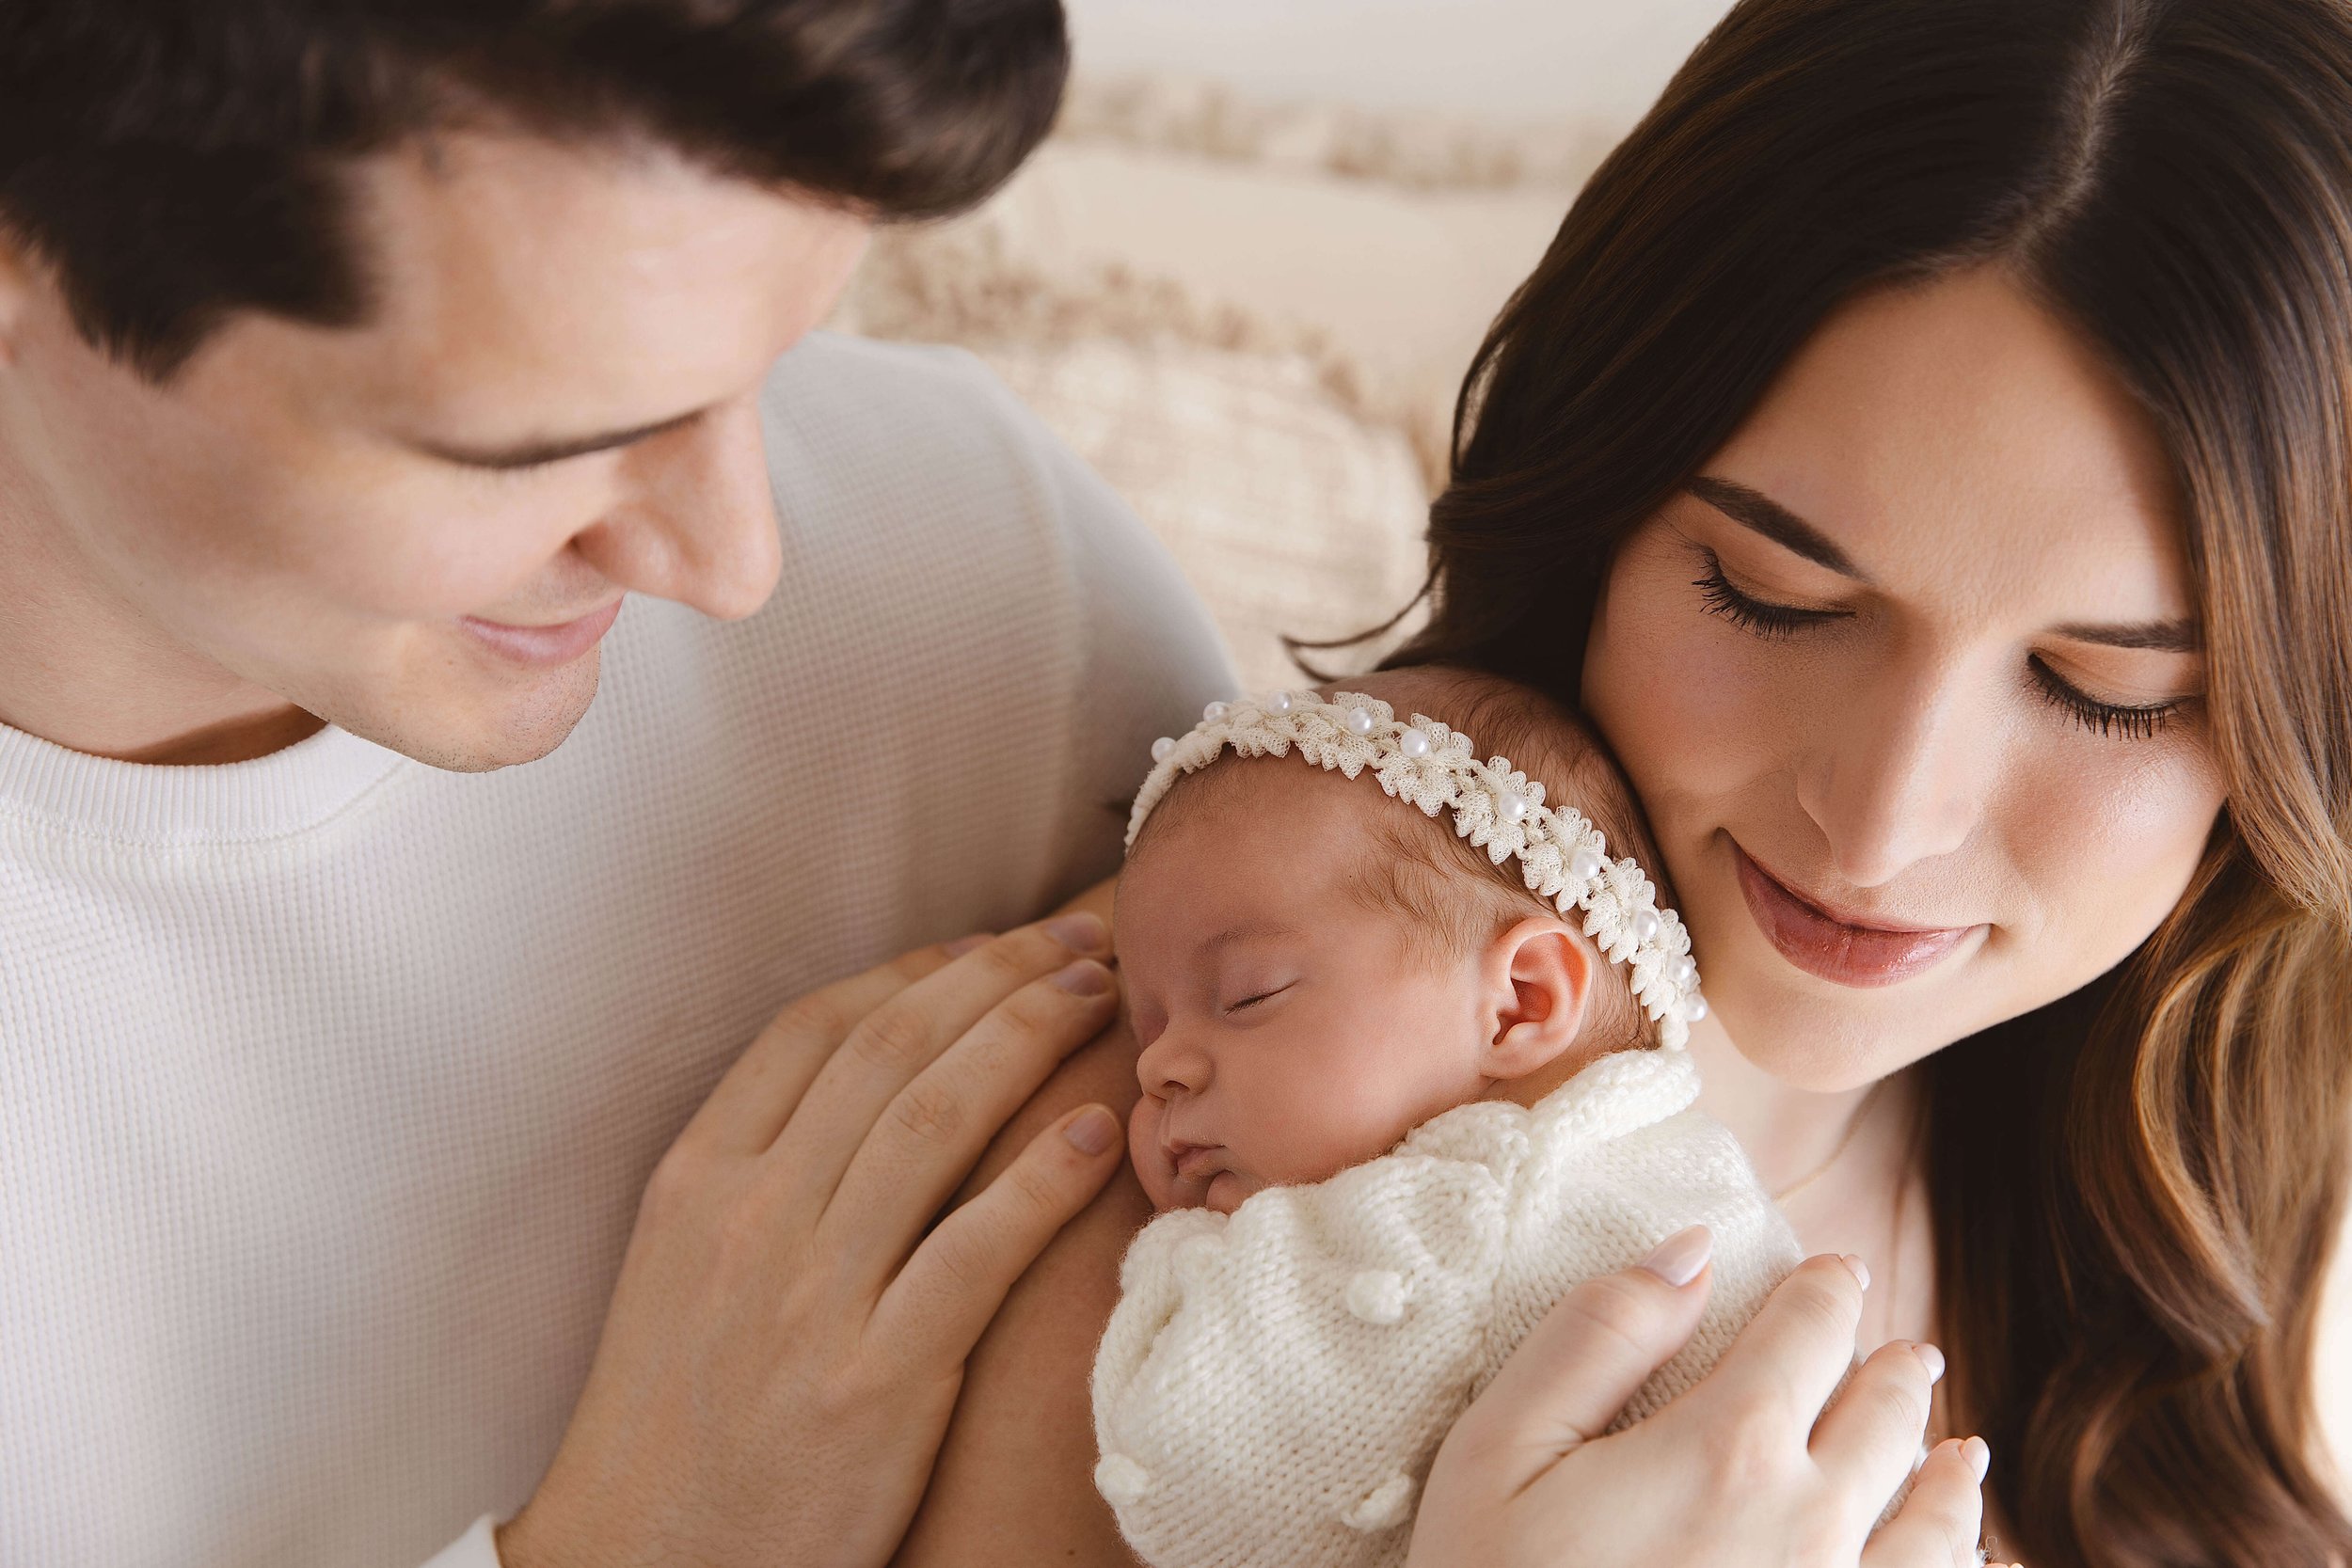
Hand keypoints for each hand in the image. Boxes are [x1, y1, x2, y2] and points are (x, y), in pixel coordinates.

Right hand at [497, 915, 1128, 1567]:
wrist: (641, 1559)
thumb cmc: (677, 1412)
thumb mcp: (685, 1264)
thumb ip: (760, 1167)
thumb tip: (868, 1081)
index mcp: (698, 1178)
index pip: (815, 1026)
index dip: (915, 969)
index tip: (988, 944)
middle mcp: (750, 1217)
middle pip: (888, 1050)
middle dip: (996, 975)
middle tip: (1076, 943)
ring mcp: (810, 1297)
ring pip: (933, 1122)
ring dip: (1028, 1040)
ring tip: (1098, 1000)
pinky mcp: (874, 1381)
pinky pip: (972, 1253)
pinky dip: (1039, 1183)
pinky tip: (1095, 1137)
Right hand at [1408, 1228, 2005, 1567]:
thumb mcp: (1501, 1450)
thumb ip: (1597, 1336)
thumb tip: (1689, 1251)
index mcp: (1725, 1448)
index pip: (1807, 1334)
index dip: (1825, 1291)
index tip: (1835, 1274)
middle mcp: (1812, 1523)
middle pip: (1883, 1419)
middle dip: (1891, 1372)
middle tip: (1903, 1352)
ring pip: (1937, 1526)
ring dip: (1950, 1475)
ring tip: (1961, 1454)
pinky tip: (1969, 1562)